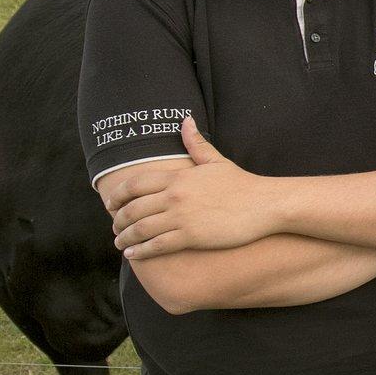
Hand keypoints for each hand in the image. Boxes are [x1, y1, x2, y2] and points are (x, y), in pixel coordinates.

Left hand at [107, 118, 276, 259]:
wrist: (265, 204)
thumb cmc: (242, 184)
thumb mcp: (216, 161)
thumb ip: (195, 143)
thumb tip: (185, 120)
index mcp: (178, 177)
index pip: (135, 184)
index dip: (117, 195)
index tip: (111, 204)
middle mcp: (175, 196)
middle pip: (132, 208)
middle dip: (118, 220)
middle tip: (115, 227)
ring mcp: (182, 217)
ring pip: (141, 229)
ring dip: (125, 238)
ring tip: (121, 243)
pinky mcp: (191, 237)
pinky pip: (157, 245)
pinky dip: (141, 251)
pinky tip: (134, 254)